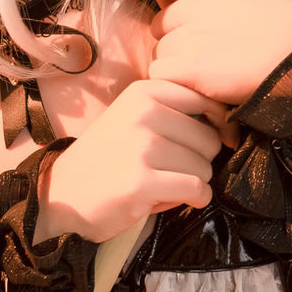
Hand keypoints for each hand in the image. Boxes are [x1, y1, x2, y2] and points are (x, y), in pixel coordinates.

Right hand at [38, 78, 221, 242]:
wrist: (63, 194)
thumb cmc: (108, 159)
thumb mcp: (134, 119)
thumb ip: (173, 112)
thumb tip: (229, 124)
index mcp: (144, 92)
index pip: (205, 101)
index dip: (218, 126)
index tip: (211, 143)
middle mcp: (144, 113)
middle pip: (210, 139)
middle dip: (200, 161)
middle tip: (172, 171)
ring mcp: (143, 146)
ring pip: (205, 167)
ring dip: (193, 183)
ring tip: (162, 184)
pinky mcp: (143, 181)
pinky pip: (196, 189)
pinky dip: (194, 199)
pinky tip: (170, 199)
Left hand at [146, 0, 291, 107]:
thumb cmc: (273, 31)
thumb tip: (169, 11)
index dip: (167, 4)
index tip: (185, 20)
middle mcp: (195, 4)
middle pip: (158, 24)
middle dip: (174, 39)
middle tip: (203, 53)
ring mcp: (192, 36)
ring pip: (159, 52)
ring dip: (176, 64)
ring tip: (207, 71)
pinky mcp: (191, 67)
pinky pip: (160, 74)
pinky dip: (174, 83)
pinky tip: (198, 85)